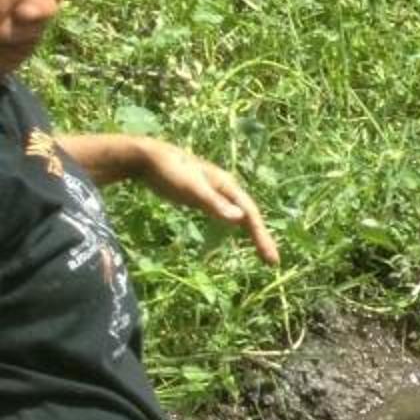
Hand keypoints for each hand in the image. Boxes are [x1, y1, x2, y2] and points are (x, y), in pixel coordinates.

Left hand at [143, 143, 278, 265]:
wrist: (148, 158)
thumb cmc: (170, 172)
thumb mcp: (192, 189)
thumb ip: (214, 203)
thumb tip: (239, 219)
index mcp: (228, 186)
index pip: (250, 215)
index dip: (261, 237)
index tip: (271, 259)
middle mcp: (226, 189)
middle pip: (249, 215)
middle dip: (261, 237)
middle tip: (272, 262)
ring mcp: (214, 193)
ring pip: (239, 215)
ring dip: (251, 232)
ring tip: (261, 251)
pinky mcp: (202, 197)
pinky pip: (225, 213)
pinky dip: (234, 225)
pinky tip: (232, 231)